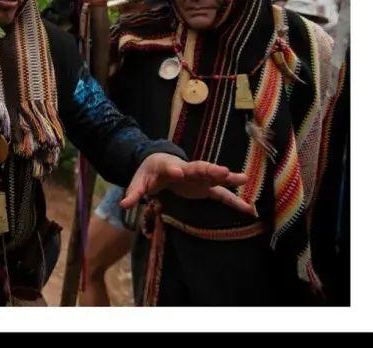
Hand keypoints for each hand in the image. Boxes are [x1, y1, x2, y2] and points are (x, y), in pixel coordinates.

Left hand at [119, 153, 253, 215]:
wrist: (160, 165)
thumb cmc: (150, 173)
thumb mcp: (139, 181)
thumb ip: (134, 193)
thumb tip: (123, 205)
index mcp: (167, 167)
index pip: (170, 167)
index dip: (173, 169)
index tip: (178, 171)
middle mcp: (186, 169)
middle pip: (198, 168)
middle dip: (209, 169)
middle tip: (222, 171)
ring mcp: (198, 177)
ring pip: (214, 176)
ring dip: (227, 178)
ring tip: (243, 179)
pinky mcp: (205, 187)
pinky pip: (221, 194)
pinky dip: (233, 200)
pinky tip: (248, 208)